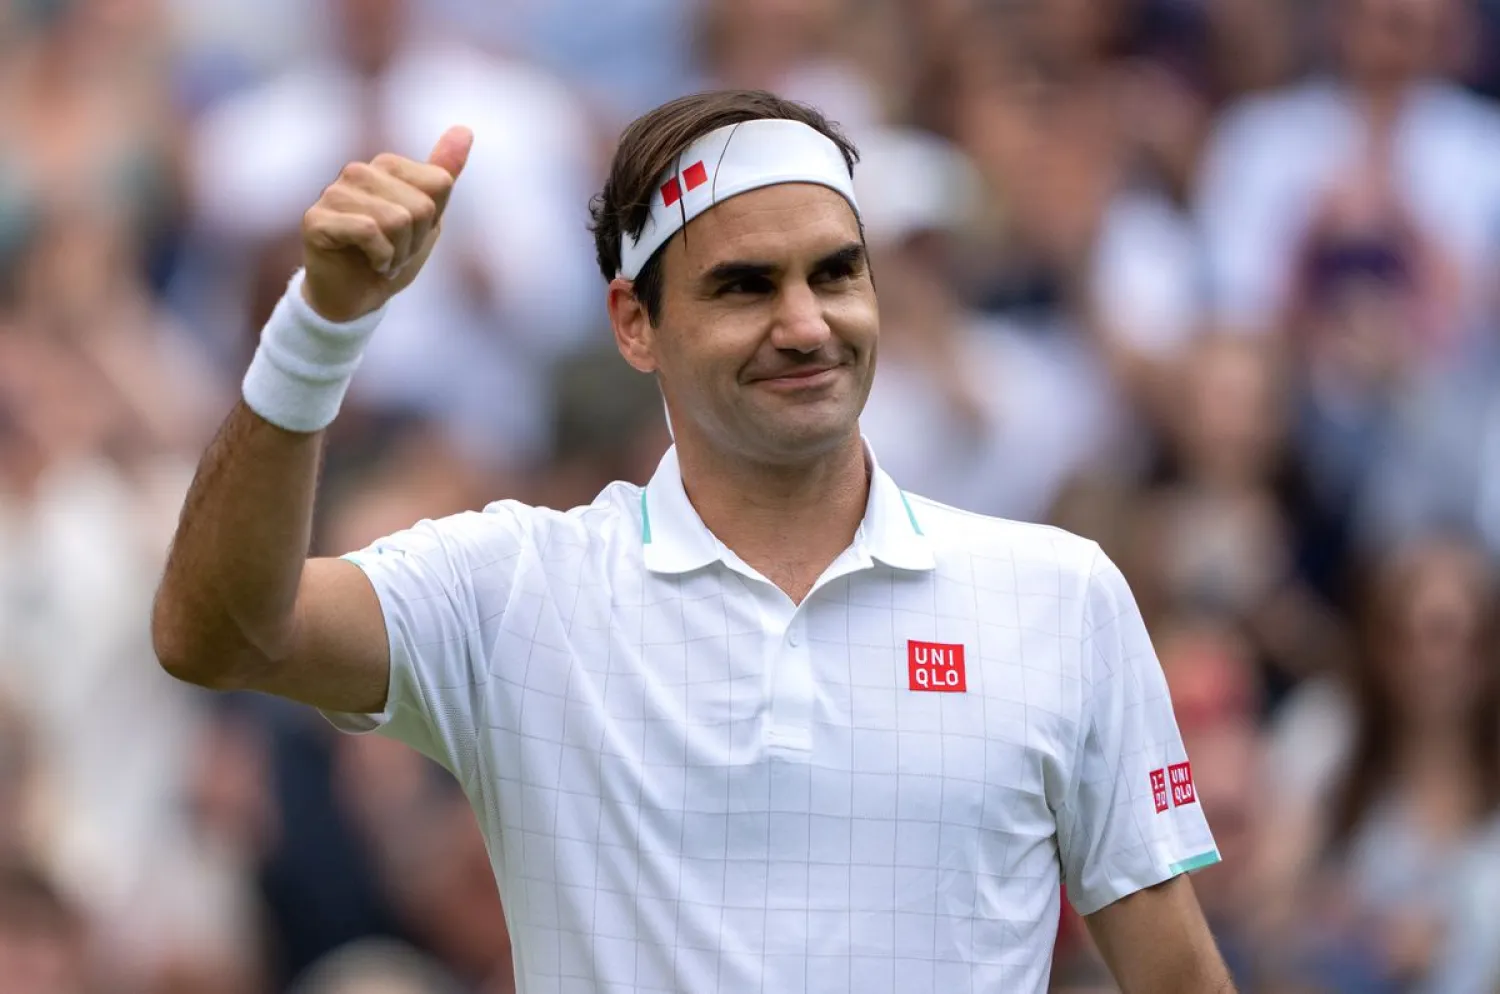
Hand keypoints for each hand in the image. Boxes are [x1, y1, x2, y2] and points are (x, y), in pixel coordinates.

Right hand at [301, 125, 473, 321]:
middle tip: (394, 251)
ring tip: (381, 258)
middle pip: (422, 205)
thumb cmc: (390, 256)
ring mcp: (333, 193)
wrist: (356, 298)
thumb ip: (443, 173)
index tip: (411, 235)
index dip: (433, 221)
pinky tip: (369, 262)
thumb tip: (465, 129)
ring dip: (398, 253)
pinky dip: (380, 257)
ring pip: (397, 220)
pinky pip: (370, 231)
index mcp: (386, 166)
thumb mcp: (428, 217)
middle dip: (415, 240)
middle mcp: (358, 171)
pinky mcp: (317, 219)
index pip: (440, 184)